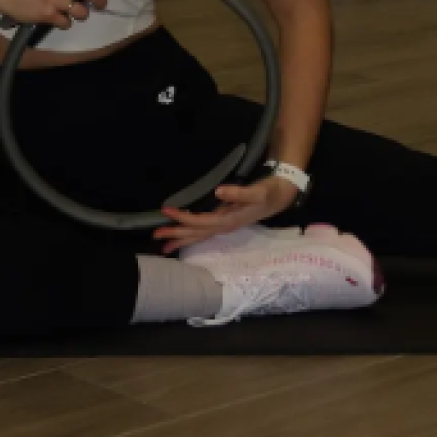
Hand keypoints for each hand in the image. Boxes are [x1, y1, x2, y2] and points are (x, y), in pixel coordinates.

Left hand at [153, 175, 300, 253]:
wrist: (281, 196)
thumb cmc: (268, 192)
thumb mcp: (257, 192)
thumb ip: (239, 193)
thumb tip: (218, 191)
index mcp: (229, 220)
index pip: (200, 222)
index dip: (183, 218)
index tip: (166, 211)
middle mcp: (224, 226)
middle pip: (196, 233)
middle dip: (176, 235)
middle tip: (155, 236)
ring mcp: (225, 225)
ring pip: (199, 235)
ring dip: (182, 238)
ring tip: (164, 244)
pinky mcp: (226, 220)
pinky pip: (204, 231)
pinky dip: (192, 234)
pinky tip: (184, 234)